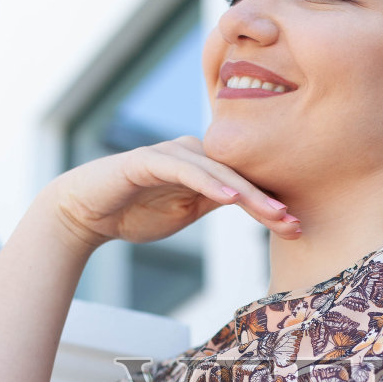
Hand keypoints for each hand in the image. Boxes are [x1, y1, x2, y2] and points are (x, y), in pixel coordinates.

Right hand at [42, 135, 300, 251]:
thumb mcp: (186, 211)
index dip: (270, 205)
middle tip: (294, 224)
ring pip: (217, 172)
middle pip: (238, 175)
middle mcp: (191, 152)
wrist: (85, 212)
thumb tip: (256, 205)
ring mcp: (169, 153)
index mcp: (203, 165)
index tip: (297, 229)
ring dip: (246, 193)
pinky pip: (185, 170)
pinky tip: (231, 198)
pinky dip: (209, 183)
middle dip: (267, 201)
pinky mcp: (147, 160)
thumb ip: (215, 200)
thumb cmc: (134, 211)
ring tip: (272, 213)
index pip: (244, 184)